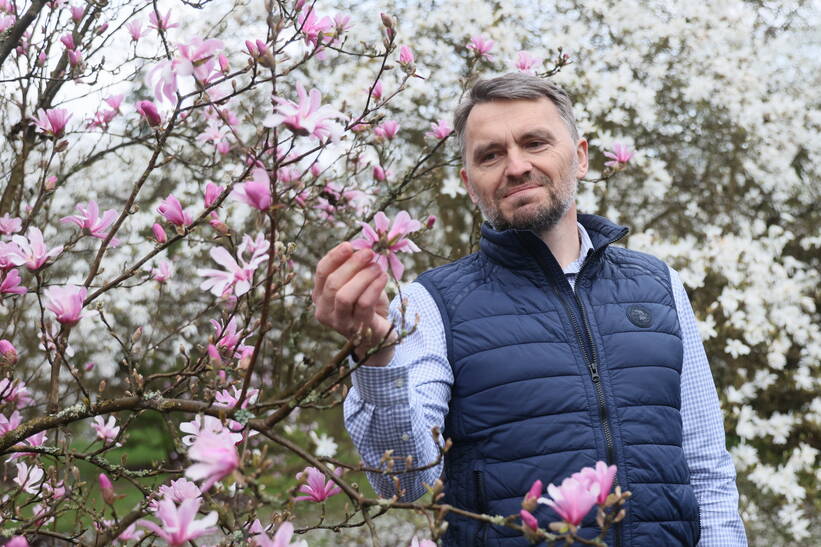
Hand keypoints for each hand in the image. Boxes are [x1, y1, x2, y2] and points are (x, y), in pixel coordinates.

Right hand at [313, 242, 395, 365]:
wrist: (378, 334)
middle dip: (352, 265)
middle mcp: (324, 311)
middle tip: (369, 253)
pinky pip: (363, 305)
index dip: (334, 257)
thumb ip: (355, 268)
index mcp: (320, 296)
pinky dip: (374, 288)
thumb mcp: (357, 284)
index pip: (321, 273)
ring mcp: (339, 323)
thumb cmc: (366, 304)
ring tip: (378, 267)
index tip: (349, 245)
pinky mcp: (358, 330)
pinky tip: (383, 278)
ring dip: (363, 277)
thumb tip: (360, 247)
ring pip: (344, 296)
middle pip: (332, 283)